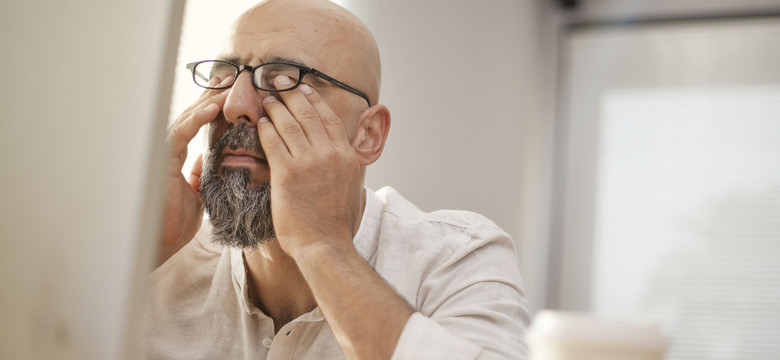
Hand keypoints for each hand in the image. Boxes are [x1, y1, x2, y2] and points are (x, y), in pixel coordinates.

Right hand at [158, 81, 228, 264]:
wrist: (162, 241)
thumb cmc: (176, 221)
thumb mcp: (197, 192)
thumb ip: (199, 173)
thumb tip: (206, 158)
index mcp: (178, 156)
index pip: (196, 125)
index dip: (211, 107)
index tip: (229, 92)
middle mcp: (170, 150)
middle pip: (191, 116)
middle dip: (210, 96)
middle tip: (230, 78)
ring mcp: (164, 153)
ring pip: (186, 119)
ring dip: (207, 101)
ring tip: (226, 87)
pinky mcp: (161, 160)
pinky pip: (180, 133)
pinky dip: (196, 119)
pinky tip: (212, 108)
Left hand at [257, 76, 363, 257]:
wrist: (325, 245)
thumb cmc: (334, 223)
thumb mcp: (350, 187)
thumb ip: (344, 166)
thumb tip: (340, 156)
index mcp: (346, 156)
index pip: (329, 118)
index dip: (314, 100)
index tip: (303, 88)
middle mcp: (330, 154)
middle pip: (308, 114)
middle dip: (292, 94)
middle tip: (280, 81)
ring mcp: (309, 162)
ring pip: (289, 124)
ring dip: (276, 107)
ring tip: (266, 98)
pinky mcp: (287, 173)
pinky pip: (273, 142)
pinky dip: (265, 129)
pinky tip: (259, 122)